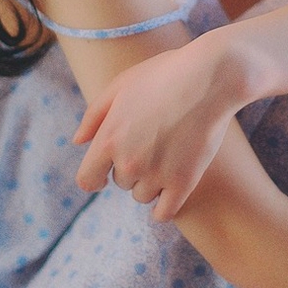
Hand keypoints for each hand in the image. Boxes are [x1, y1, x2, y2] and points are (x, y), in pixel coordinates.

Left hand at [73, 31, 244, 220]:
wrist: (209, 78)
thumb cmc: (163, 75)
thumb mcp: (120, 86)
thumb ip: (93, 116)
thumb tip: (78, 142)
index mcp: (108, 140)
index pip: (87, 180)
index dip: (94, 177)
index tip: (103, 175)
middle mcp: (128, 162)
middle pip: (121, 183)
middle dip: (131, 168)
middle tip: (152, 142)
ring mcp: (157, 174)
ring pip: (143, 195)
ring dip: (151, 183)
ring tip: (168, 155)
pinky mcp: (184, 182)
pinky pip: (165, 212)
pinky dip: (165, 206)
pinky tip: (171, 191)